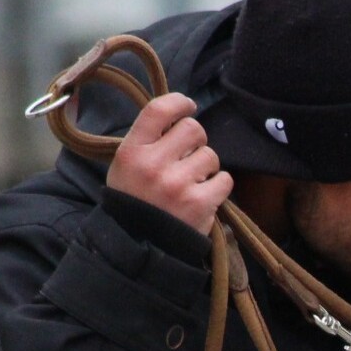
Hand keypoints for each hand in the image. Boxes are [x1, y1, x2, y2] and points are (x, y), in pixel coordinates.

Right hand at [105, 93, 231, 236]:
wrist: (139, 248)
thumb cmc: (134, 202)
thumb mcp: (125, 168)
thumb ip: (148, 142)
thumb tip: (181, 118)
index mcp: (132, 152)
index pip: (159, 110)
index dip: (179, 102)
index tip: (188, 106)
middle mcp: (154, 165)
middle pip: (193, 128)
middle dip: (196, 141)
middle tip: (188, 157)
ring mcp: (178, 184)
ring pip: (210, 155)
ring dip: (206, 166)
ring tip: (192, 182)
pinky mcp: (200, 203)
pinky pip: (224, 179)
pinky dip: (218, 186)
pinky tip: (204, 196)